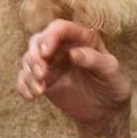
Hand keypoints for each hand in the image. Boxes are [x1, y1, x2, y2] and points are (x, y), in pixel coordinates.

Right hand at [16, 20, 131, 128]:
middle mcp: (62, 46)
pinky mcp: (43, 80)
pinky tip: (31, 97)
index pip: (59, 28)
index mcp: (81, 37)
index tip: (46, 53)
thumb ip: (95, 60)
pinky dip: (23, 86)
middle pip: (38, 41)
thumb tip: (73, 53)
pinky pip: (25, 78)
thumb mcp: (111, 71)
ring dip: (29, 72)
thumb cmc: (113, 84)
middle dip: (34, 56)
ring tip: (40, 90)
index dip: (50, 37)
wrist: (107, 109)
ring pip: (29, 59)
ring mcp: (51, 63)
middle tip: (41, 74)